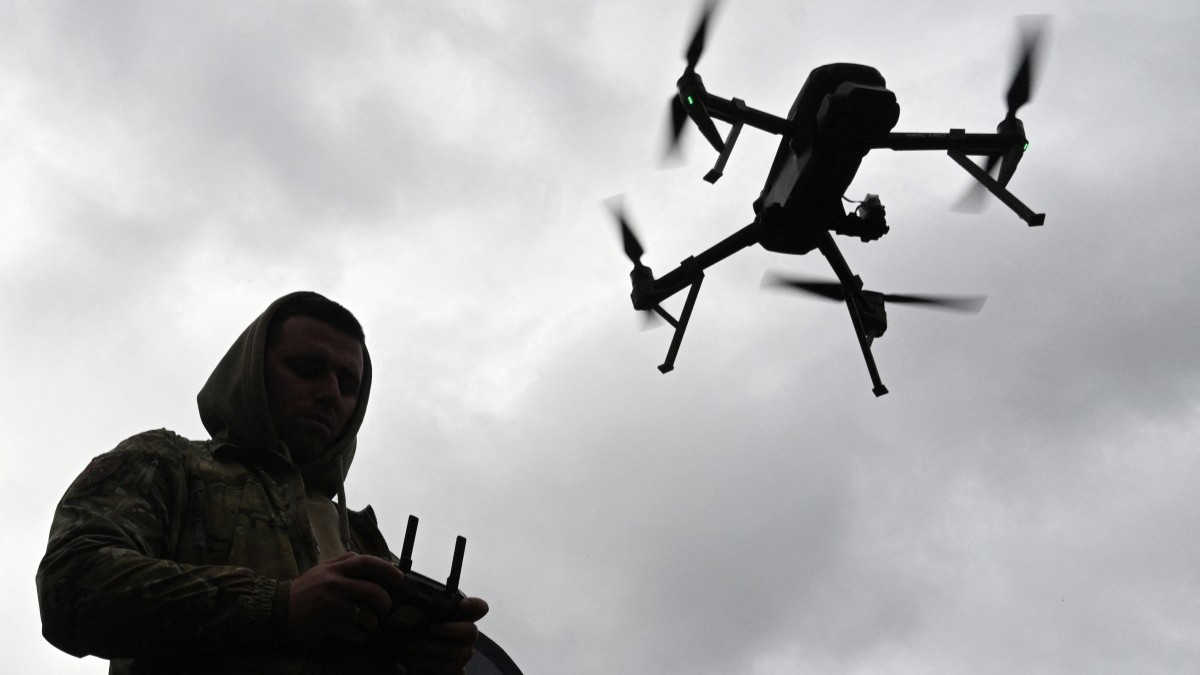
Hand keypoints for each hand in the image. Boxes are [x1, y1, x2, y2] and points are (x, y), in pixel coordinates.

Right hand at [287, 552, 405, 642]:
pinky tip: (357, 634)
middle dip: (385, 602)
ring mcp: (333, 603)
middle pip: (373, 591)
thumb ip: (344, 564)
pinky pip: (355, 631)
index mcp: (336, 567)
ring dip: (373, 623)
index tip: (400, 578)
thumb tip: (371, 566)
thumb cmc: (305, 589)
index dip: (387, 569)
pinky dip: (360, 635)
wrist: (278, 608)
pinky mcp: (329, 622)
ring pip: (367, 614)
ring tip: (370, 624)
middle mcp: (336, 582)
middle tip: (386, 608)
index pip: (367, 562)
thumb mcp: (323, 569)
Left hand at [398, 597, 488, 674]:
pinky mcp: (456, 673)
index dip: (475, 605)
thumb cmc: (413, 633)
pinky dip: (425, 669)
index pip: (480, 608)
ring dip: (430, 653)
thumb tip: (401, 582)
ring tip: (408, 650)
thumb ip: (417, 604)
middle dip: (448, 630)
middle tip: (428, 630)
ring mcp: (463, 656)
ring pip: (456, 655)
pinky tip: (411, 665)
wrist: (407, 658)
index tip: (463, 604)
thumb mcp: (414, 617)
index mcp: (461, 618)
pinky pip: (448, 673)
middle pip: (471, 631)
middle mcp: (467, 637)